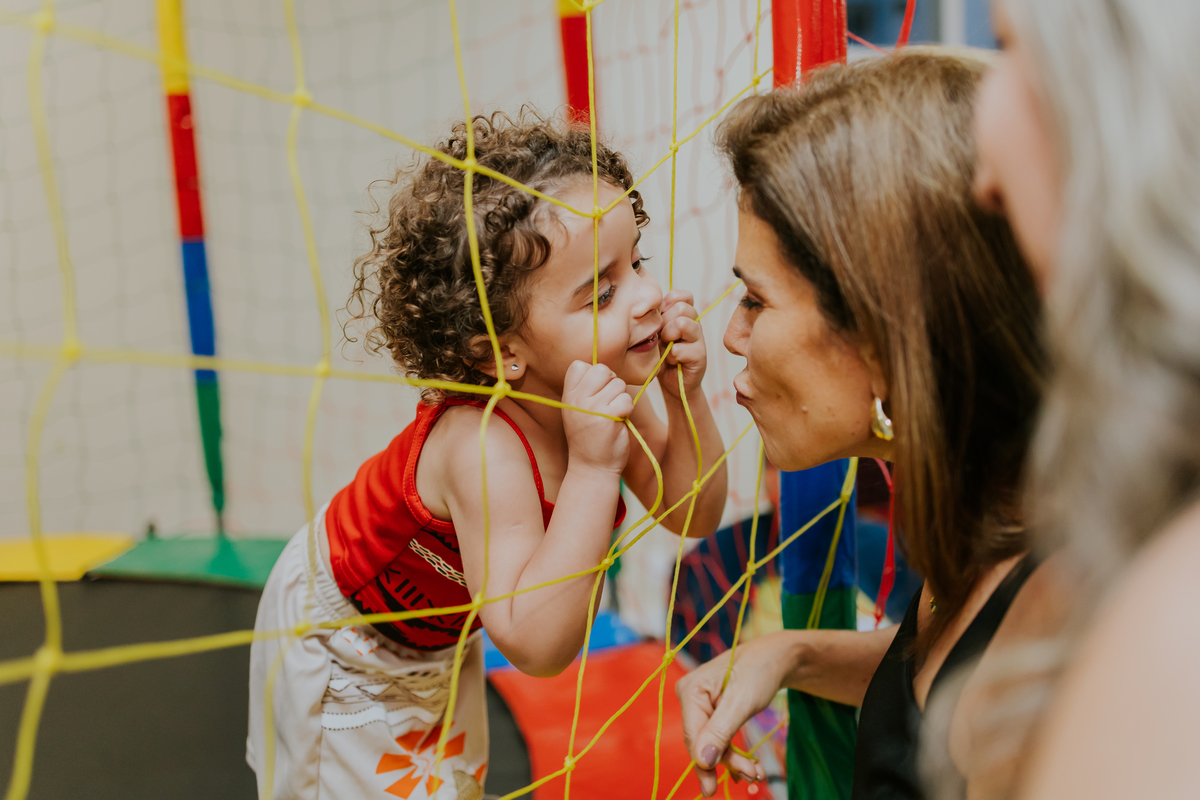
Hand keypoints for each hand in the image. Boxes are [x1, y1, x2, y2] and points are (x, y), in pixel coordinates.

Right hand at [561, 361, 633, 474]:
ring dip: (621, 398)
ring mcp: (591, 408)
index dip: (594, 375)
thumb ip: (586, 389)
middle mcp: (577, 400)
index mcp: (568, 396)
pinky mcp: (608, 417)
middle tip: (609, 402)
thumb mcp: (578, 410)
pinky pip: (626, 399)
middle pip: (602, 369)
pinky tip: (619, 420)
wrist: (592, 468)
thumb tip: (605, 369)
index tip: (596, 393)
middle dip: (611, 382)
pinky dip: (627, 409)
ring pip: (618, 384)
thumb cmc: (590, 437)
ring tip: (612, 415)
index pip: (579, 365)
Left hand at [657, 290, 705, 398]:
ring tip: (666, 348)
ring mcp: (699, 339)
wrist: (670, 382)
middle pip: (681, 308)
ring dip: (668, 337)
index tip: (660, 318)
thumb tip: (650, 304)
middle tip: (661, 337)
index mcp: (685, 314)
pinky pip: (679, 349)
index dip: (667, 304)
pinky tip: (670, 361)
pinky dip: (670, 357)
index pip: (681, 295)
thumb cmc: (661, 355)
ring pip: (682, 324)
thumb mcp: (656, 332)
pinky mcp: (700, 356)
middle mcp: (695, 323)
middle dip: (665, 322)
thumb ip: (657, 316)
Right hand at [676, 635, 793, 795]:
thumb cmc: (760, 670)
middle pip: (702, 742)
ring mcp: (701, 704)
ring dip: (733, 760)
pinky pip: (719, 738)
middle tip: (753, 776)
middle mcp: (691, 697)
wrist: (778, 657)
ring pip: (712, 744)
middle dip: (726, 762)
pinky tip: (748, 765)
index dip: (703, 763)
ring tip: (756, 772)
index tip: (712, 789)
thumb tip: (702, 761)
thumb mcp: (742, 701)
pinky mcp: (713, 712)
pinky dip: (734, 753)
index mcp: (691, 690)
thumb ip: (720, 731)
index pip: (693, 735)